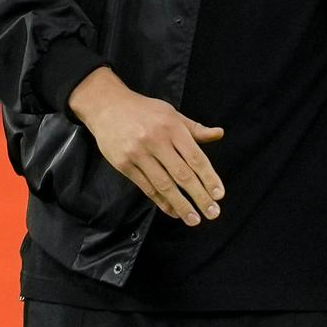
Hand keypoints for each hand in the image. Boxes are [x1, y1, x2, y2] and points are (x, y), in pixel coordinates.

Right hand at [67, 67, 226, 224]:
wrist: (106, 106)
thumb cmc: (144, 110)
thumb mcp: (171, 113)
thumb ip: (195, 128)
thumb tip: (219, 134)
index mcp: (171, 127)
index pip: (195, 157)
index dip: (208, 177)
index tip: (219, 195)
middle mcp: (156, 141)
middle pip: (182, 174)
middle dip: (199, 196)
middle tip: (213, 213)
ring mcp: (138, 154)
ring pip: (164, 185)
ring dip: (181, 205)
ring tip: (194, 219)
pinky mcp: (124, 164)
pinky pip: (146, 187)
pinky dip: (161, 201)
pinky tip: (173, 211)